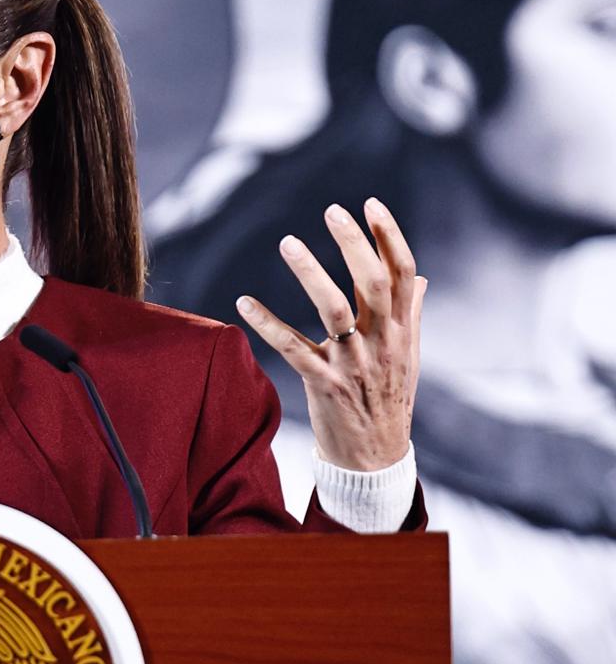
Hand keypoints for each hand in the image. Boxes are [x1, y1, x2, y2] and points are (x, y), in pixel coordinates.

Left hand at [235, 196, 425, 470]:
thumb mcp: (408, 356)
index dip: (389, 237)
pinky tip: (243, 302)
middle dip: (354, 244)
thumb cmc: (388, 400)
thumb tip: (419, 277)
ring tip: (288, 242)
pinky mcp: (324, 385)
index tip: (370, 203)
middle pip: (373, 284)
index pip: (402, 274)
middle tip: (332, 211)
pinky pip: (293, 349)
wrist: (376, 460)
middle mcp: (382, 343)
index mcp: (401, 331)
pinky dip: (267, 324)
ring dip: (312, 274)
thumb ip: (410, 313)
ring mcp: (354, 365)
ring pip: (335, 311)